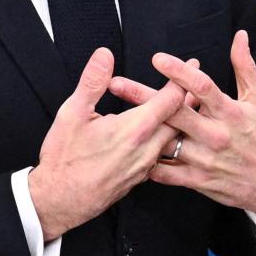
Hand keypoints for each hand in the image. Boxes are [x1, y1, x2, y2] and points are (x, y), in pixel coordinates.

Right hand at [29, 47, 188, 240]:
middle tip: (196, 85)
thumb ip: (92, 82)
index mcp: (135, 129)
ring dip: (178, 122)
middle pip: (180, 121)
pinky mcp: (139, 178)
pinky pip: (161, 155)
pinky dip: (166, 140)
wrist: (60, 200)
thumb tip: (104, 55)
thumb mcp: (72, 113)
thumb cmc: (64, 159)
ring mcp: (145, 166)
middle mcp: (147, 149)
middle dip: (189, 101)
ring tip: (184, 107)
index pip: (170, 100)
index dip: (184, 79)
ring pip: (172, 140)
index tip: (193, 66)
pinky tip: (160, 136)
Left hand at [108, 30, 255, 230]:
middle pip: (175, 112)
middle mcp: (216, 134)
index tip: (157, 58)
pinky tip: (128, 151)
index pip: (203, 87)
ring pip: (167, 142)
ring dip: (139, 129)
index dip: (179, 72)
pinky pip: (167, 172)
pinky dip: (148, 163)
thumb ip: (245, 67)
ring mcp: (206, 159)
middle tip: (116, 84)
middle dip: (143, 97)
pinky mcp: (198, 180)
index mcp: (230, 112)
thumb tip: (239, 36)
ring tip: (110, 118)